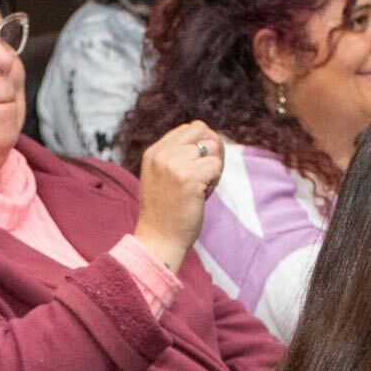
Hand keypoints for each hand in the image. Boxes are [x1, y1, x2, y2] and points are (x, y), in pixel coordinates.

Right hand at [131, 118, 225, 268]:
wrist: (158, 241)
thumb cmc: (165, 213)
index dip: (202, 144)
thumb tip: (210, 138)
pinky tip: (201, 196)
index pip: (189, 128)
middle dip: (212, 150)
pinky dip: (214, 182)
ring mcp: (174, 165)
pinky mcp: (189, 178)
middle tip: (207, 174)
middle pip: (202, 131)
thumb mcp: (162, 177)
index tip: (199, 166)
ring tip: (200, 188)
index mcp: (154, 152)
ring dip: (213, 169)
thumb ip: (177, 156)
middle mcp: (162, 154)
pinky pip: (216, 167)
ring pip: (212, 149)